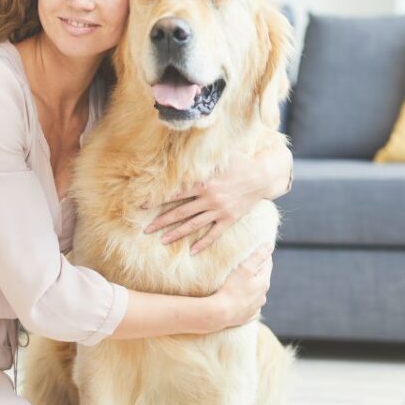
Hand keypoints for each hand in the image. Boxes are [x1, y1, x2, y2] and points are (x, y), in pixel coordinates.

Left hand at [142, 147, 292, 254]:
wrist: (262, 176)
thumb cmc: (239, 163)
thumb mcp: (217, 158)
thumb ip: (199, 159)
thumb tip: (181, 152)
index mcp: (202, 183)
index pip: (174, 193)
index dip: (157, 200)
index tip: (142, 206)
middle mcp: (208, 198)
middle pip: (179, 212)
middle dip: (161, 222)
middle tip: (145, 230)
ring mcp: (218, 210)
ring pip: (193, 225)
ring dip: (176, 234)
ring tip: (161, 242)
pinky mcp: (229, 219)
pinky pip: (214, 234)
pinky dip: (203, 243)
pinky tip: (192, 251)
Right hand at [204, 243, 273, 332]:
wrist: (219, 314)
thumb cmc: (231, 289)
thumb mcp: (244, 268)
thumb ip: (258, 256)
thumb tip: (270, 245)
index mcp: (263, 283)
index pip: (267, 265)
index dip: (263, 255)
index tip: (258, 249)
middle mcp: (262, 297)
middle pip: (262, 280)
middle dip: (257, 272)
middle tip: (249, 264)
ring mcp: (255, 308)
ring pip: (256, 295)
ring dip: (252, 288)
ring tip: (243, 283)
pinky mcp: (246, 317)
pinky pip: (249, 307)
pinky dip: (246, 302)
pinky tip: (240, 301)